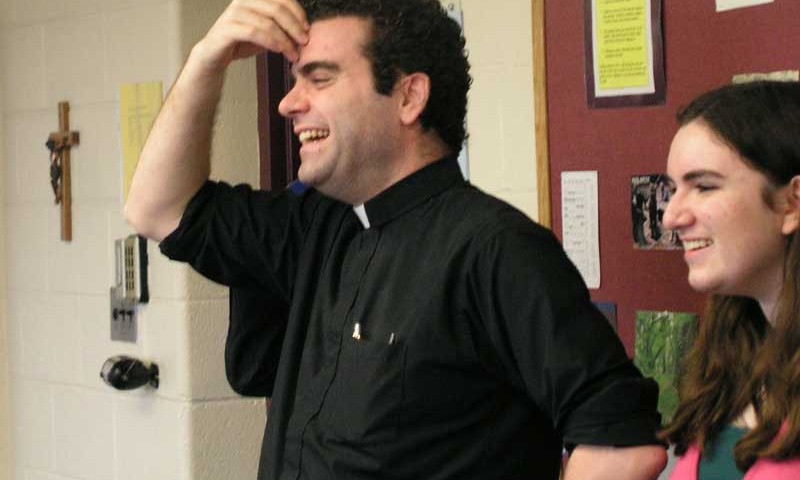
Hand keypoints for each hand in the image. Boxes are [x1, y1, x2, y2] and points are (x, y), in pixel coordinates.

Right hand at [194, 0, 308, 73]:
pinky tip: (279, 50)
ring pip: (267, 22)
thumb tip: (305, 30)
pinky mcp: (227, 28)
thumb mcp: (266, 30)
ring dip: (285, 40)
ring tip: (293, 53)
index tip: (307, 29)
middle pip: (276, 9)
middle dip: (294, 27)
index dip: (297, 12)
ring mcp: (233, 13)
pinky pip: (254, 32)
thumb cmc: (243, 41)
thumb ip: (282, 26)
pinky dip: (270, 41)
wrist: (216, 55)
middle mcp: (243, 1)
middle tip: (304, 42)